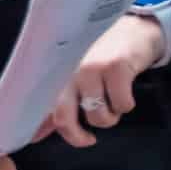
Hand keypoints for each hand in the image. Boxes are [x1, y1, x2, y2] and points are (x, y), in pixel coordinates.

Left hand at [41, 14, 162, 147]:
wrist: (134, 29)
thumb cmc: (103, 58)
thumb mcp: (76, 79)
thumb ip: (57, 107)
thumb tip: (36, 136)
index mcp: (56, 75)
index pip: (43, 110)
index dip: (56, 131)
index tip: (78, 140)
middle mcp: (68, 71)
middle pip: (64, 118)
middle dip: (79, 136)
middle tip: (90, 138)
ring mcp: (90, 68)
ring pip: (98, 116)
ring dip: (110, 116)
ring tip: (113, 101)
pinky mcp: (114, 67)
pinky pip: (121, 104)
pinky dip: (127, 105)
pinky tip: (126, 91)